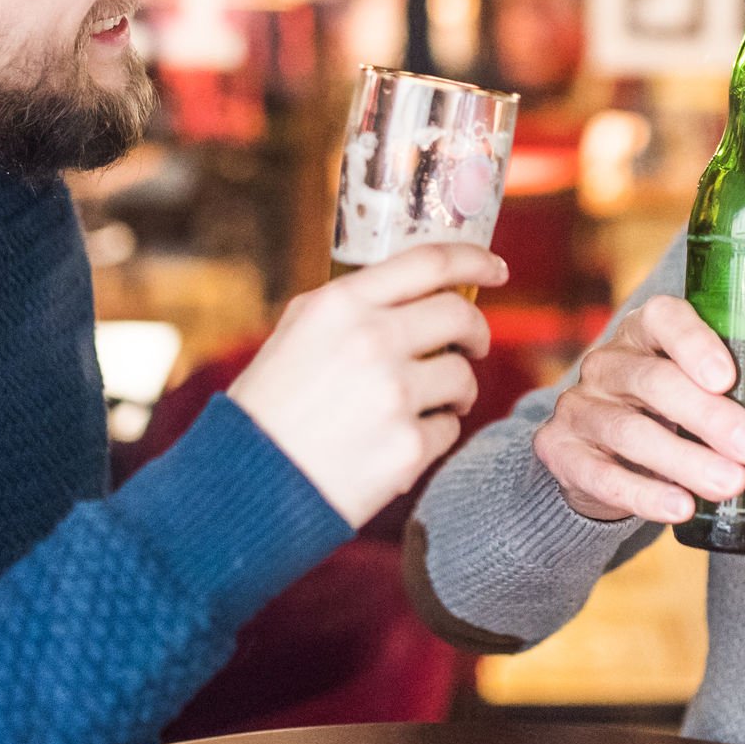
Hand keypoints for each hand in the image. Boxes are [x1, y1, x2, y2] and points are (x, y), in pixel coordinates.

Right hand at [227, 243, 505, 525]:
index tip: (497, 269)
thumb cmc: (271, 406)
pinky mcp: (407, 447)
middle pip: (461, 315)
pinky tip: (399, 441)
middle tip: (471, 345)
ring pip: (463, 375)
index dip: (474, 259)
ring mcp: (393, 395)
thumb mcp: (298, 331)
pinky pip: (449, 428)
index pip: (430, 262)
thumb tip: (421, 289)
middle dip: (475, 331)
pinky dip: (434, 433)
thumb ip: (355, 304)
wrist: (247, 484)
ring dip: (457, 388)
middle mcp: (371, 341)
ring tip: (428, 403)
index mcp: (342, 304)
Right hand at [532, 295, 744, 523]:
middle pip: (653, 381)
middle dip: (706, 416)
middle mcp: (608, 362)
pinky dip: (641, 493)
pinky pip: (599, 473)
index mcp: (648, 334)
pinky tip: (677, 509)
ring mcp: (580, 406)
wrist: (596, 453)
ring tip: (730, 487)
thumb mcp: (709, 396)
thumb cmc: (668, 413)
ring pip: (629, 430)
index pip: (664, 319)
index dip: (695, 343)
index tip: (729, 378)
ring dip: (683, 460)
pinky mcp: (560, 451)